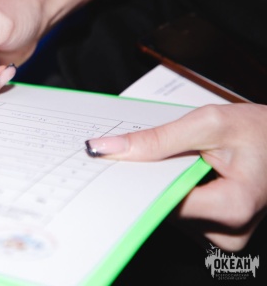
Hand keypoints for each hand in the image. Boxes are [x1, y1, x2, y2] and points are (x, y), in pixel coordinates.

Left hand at [85, 103, 266, 250]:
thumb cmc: (261, 131)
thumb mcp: (209, 123)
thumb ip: (157, 139)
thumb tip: (107, 148)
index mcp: (232, 206)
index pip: (161, 201)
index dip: (138, 180)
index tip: (116, 165)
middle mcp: (230, 230)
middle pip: (165, 208)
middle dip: (154, 180)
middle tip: (158, 153)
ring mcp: (226, 234)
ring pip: (172, 212)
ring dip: (168, 184)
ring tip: (185, 160)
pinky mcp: (220, 230)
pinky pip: (185, 213)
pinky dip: (179, 191)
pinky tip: (188, 173)